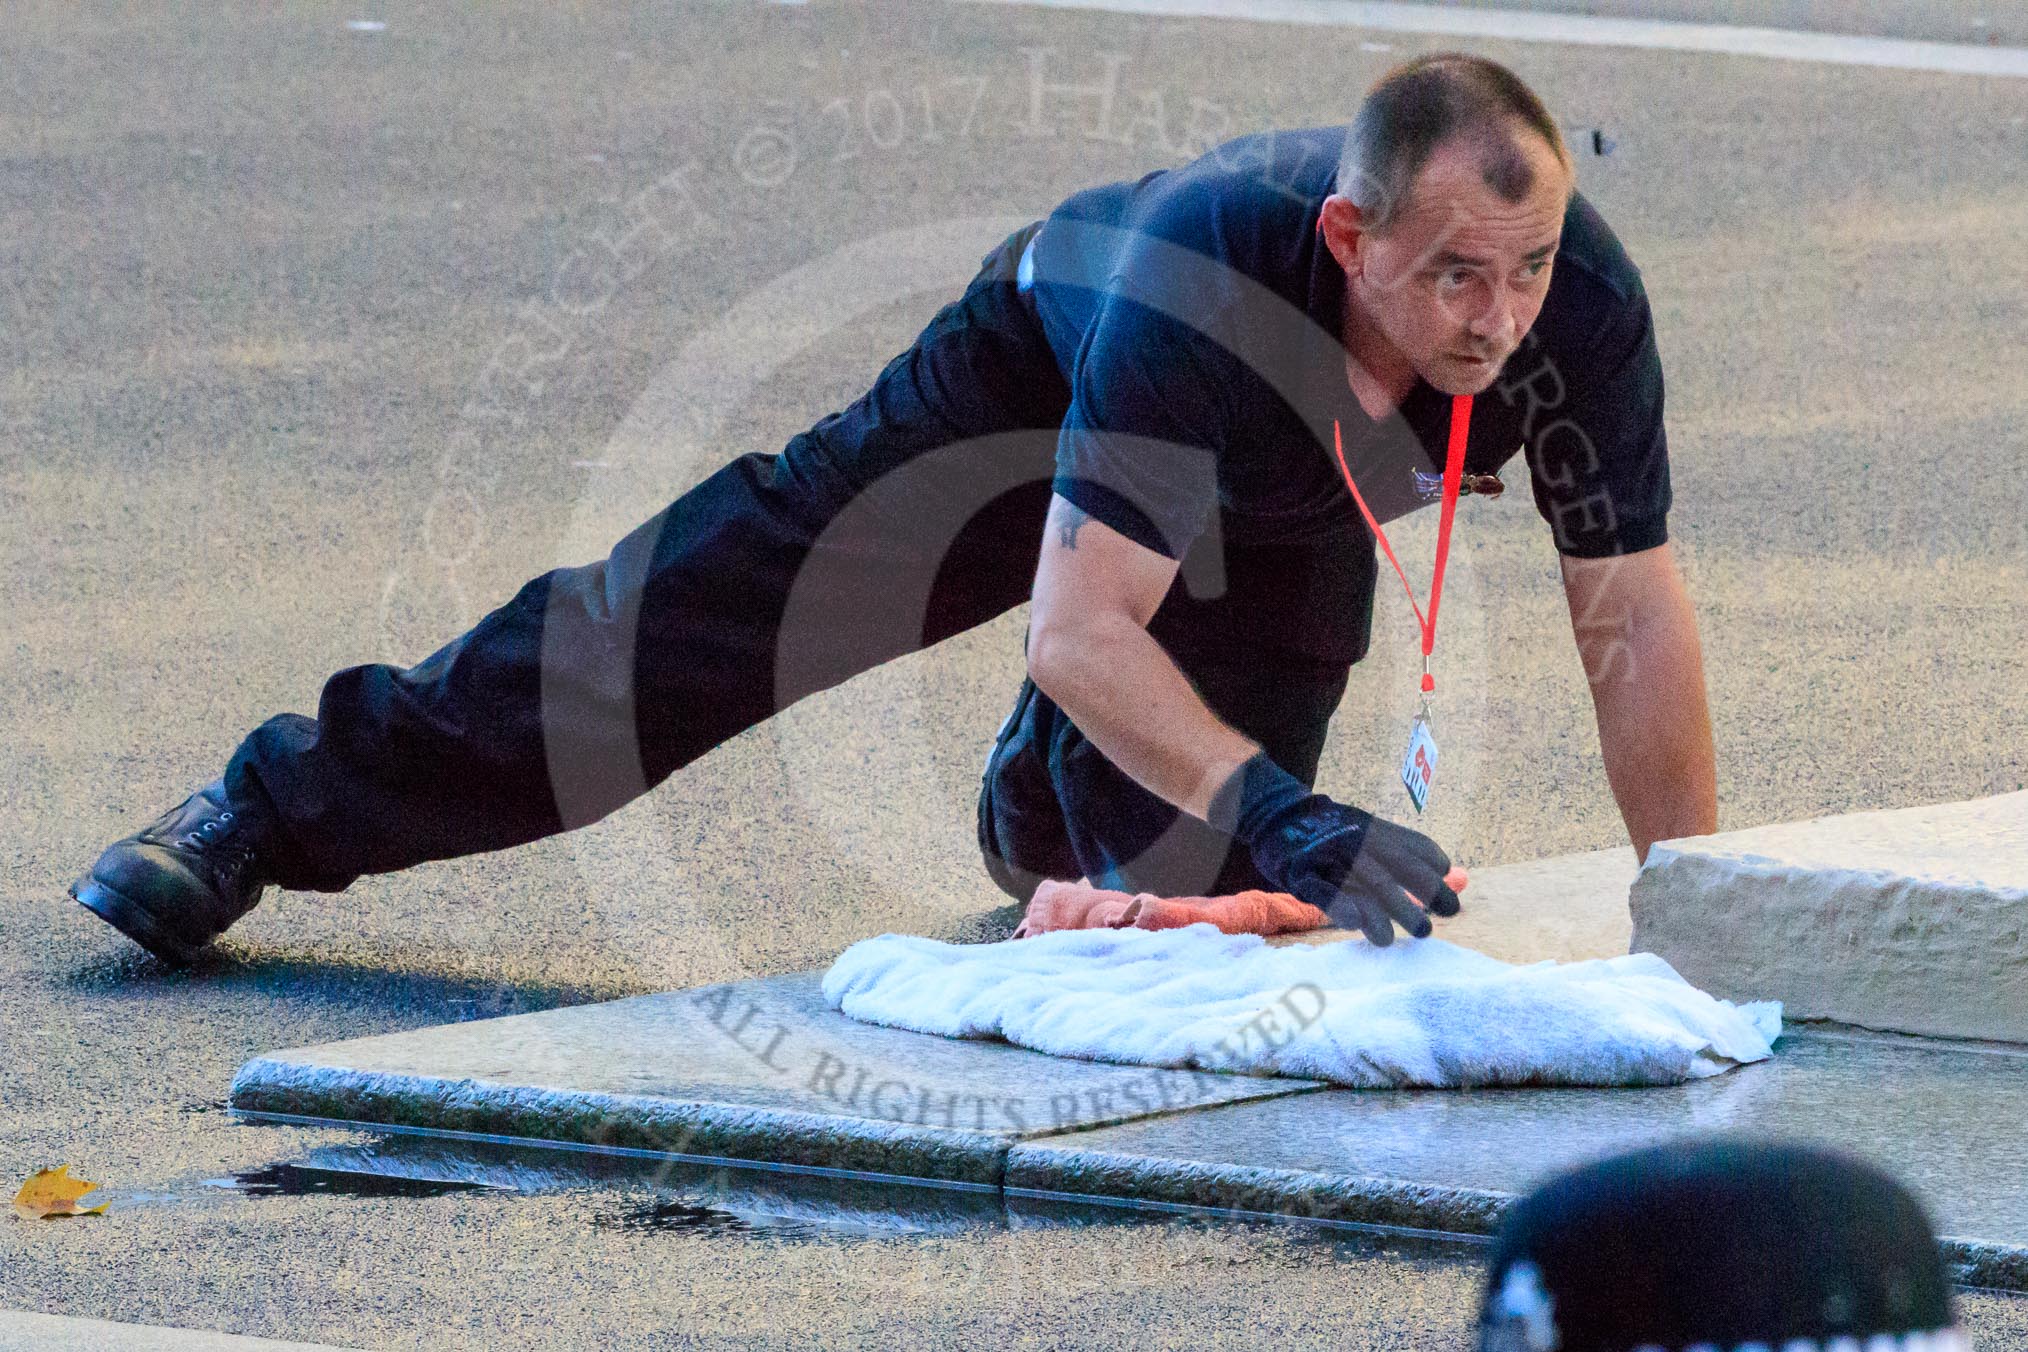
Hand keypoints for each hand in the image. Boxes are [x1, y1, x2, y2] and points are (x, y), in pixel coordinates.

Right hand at [1214, 752, 1461, 945]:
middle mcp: (1361, 841)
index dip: (1433, 875)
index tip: (1446, 902)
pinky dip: (1341, 907)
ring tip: (1394, 939)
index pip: (1416, 849)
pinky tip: (1356, 924)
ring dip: (1388, 913)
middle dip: (1421, 899)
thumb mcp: (1366, 826)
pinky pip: (1325, 891)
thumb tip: (1445, 869)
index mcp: (1378, 830)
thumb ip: (1400, 845)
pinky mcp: (1304, 874)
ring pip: (1367, 885)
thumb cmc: (1328, 830)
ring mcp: (1333, 857)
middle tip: (1430, 930)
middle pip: (1398, 870)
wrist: (1276, 813)